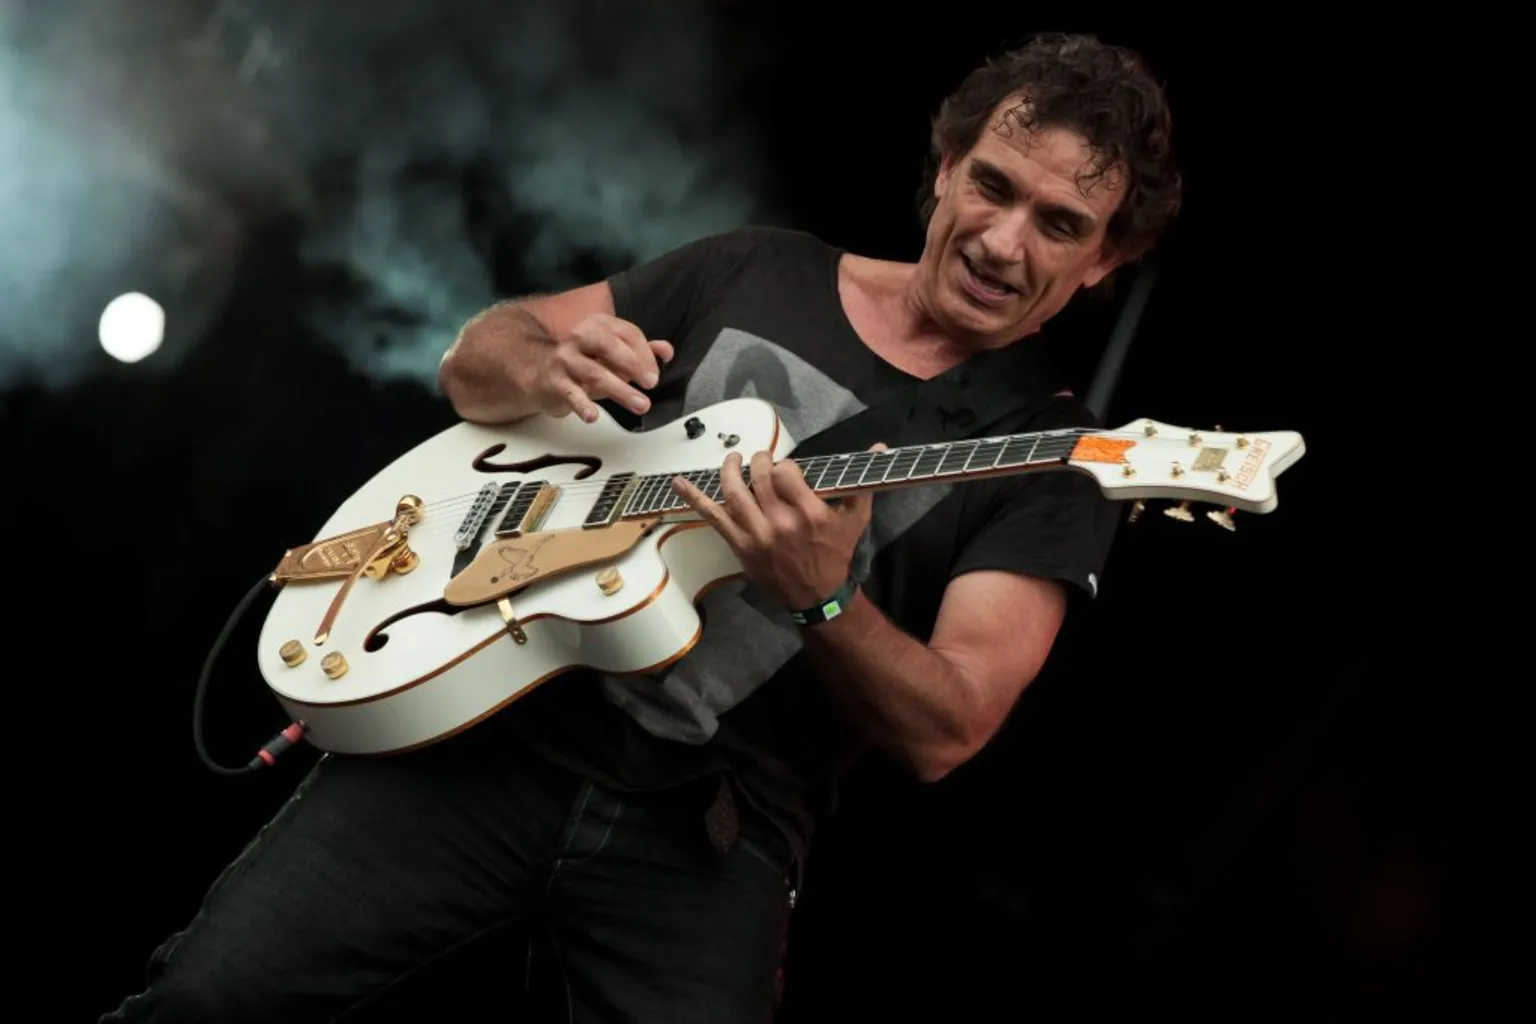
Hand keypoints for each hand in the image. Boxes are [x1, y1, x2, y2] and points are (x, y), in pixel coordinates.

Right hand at [524, 313, 673, 422]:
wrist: (540, 374)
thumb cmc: (582, 363)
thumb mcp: (613, 356)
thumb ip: (640, 351)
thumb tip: (666, 351)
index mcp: (598, 326)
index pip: (627, 333)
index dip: (645, 354)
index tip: (655, 375)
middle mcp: (580, 337)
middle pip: (609, 346)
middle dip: (633, 364)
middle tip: (651, 383)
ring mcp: (565, 359)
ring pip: (594, 372)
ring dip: (620, 389)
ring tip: (640, 405)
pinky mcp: (554, 381)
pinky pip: (570, 392)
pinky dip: (582, 404)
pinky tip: (593, 415)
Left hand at [672, 445, 883, 610]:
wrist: (817, 597)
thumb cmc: (835, 555)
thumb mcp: (856, 519)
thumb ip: (863, 482)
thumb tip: (880, 447)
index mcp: (809, 513)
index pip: (787, 471)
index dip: (785, 465)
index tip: (787, 470)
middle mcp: (781, 523)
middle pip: (760, 476)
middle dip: (759, 460)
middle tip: (761, 460)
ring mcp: (757, 534)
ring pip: (734, 490)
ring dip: (730, 469)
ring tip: (733, 459)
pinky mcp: (740, 545)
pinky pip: (713, 517)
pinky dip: (693, 498)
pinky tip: (679, 482)